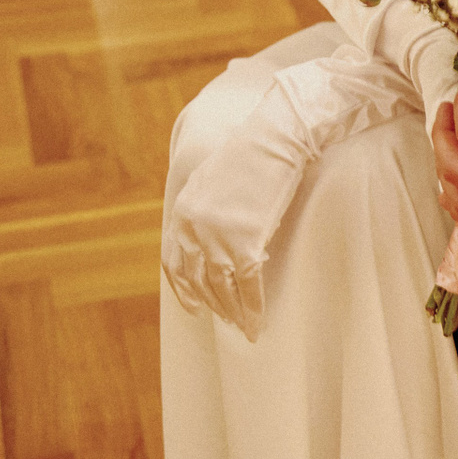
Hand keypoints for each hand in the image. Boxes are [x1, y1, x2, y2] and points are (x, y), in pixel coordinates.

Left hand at [163, 53, 420, 338]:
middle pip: (196, 276)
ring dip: (232, 311)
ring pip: (220, 287)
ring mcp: (217, 234)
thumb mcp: (230, 159)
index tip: (195, 304)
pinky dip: (251, 307)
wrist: (281, 130)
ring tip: (244, 328)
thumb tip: (229, 180)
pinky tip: (256, 321)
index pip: (176, 255)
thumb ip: (222, 180)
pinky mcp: (243, 242)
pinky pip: (246, 285)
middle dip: (211, 302)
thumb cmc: (263, 136)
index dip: (185, 284)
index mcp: (187, 203)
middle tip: (224, 321)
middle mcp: (193, 221)